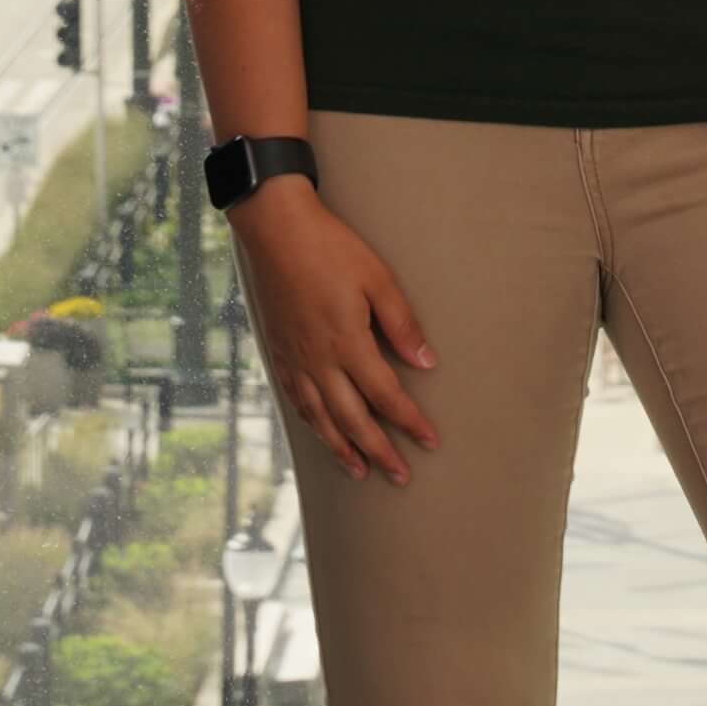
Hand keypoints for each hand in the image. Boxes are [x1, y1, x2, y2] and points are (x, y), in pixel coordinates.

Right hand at [236, 182, 440, 484]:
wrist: (276, 230)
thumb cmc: (331, 248)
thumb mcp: (378, 279)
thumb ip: (402, 324)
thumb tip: (426, 363)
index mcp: (348, 343)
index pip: (386, 396)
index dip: (409, 422)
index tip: (430, 442)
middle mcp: (320, 360)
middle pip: (353, 419)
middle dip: (379, 451)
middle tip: (400, 475)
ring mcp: (296, 359)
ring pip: (321, 418)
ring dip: (343, 448)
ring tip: (360, 470)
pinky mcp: (279, 352)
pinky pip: (297, 401)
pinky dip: (313, 424)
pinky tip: (322, 432)